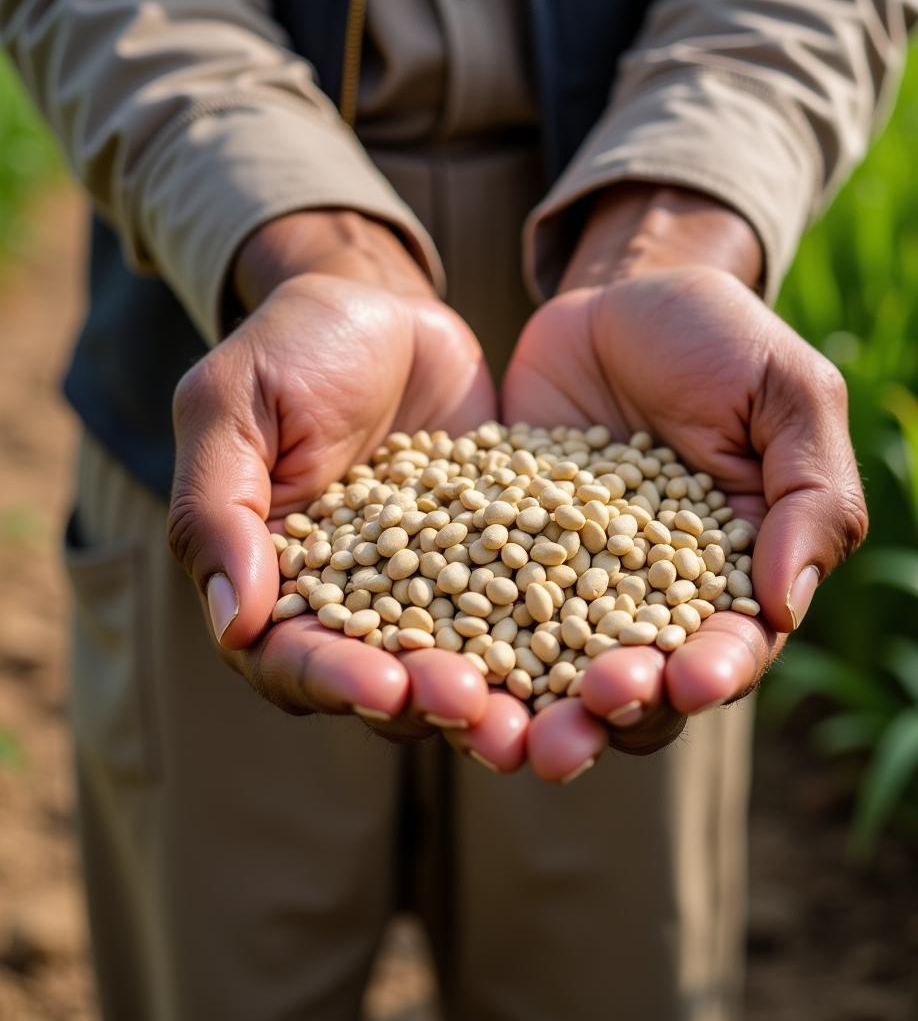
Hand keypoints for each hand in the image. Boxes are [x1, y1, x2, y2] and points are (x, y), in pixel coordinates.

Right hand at [168, 210, 528, 765]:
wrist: (389, 312)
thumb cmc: (295, 347)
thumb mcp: (234, 405)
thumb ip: (219, 507)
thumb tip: (234, 621)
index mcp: (276, 582)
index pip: (291, 657)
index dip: (332, 679)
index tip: (383, 686)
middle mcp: (354, 604)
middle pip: (383, 682)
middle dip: (426, 701)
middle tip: (475, 707)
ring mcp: (432, 589)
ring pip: (459, 664)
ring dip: (494, 695)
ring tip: (533, 710)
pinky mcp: (496, 563)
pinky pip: (524, 610)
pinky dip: (551, 637)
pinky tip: (592, 649)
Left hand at [502, 187, 867, 780]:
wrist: (618, 298)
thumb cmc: (721, 340)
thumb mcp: (788, 395)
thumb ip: (812, 494)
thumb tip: (785, 606)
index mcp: (732, 578)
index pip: (729, 648)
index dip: (713, 672)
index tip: (688, 682)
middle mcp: (650, 600)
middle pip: (635, 684)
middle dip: (611, 713)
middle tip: (579, 729)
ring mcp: (570, 584)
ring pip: (551, 672)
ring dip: (530, 712)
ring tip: (501, 734)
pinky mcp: (503, 556)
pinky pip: (479, 610)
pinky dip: (459, 647)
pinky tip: (429, 669)